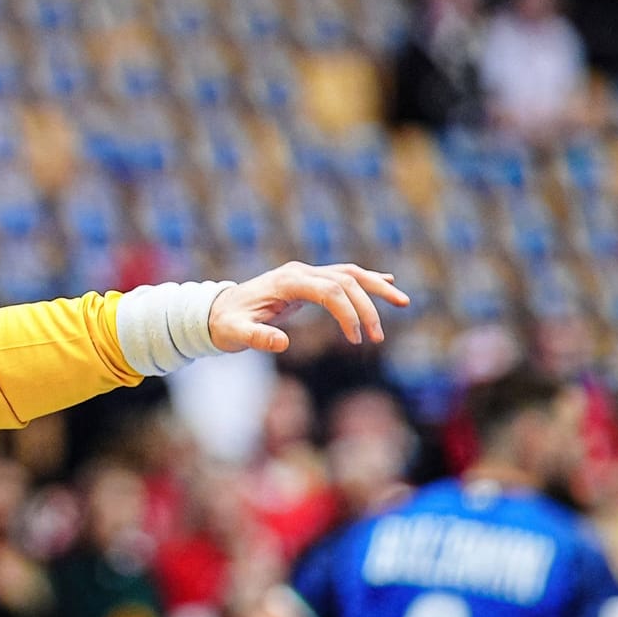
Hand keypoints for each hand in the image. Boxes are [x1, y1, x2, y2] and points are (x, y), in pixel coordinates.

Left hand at [209, 261, 409, 352]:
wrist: (214, 311)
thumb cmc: (225, 324)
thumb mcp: (235, 334)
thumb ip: (255, 338)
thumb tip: (281, 344)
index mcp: (286, 282)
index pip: (330, 290)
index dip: (348, 313)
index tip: (355, 339)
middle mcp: (299, 272)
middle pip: (346, 280)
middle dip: (367, 307)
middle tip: (378, 338)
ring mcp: (304, 273)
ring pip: (349, 274)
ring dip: (376, 287)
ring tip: (403, 302)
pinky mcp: (307, 280)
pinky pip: (342, 275)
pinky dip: (365, 279)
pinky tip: (387, 281)